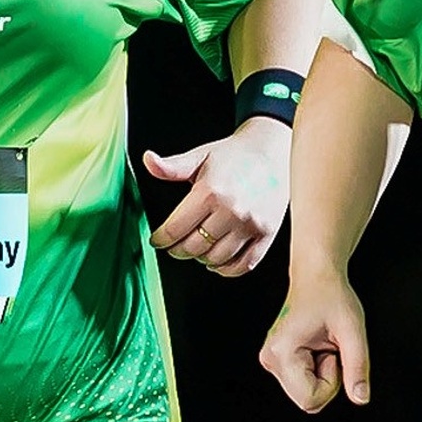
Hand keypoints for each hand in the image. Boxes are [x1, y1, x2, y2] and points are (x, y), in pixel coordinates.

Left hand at [144, 123, 287, 279]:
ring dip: (201, 258)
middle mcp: (231, 211)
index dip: (161, 239)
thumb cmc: (234, 155)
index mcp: (210, 192)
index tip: (157, 240)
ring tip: (197, 249)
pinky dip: (227, 269)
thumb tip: (148, 161)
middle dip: (178, 250)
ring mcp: (250, 225)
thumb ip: (172, 166)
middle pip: (194, 248)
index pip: (175, 229)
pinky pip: (244, 265)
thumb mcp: (200, 157)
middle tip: (174, 246)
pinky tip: (218, 261)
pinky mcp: (266, 235)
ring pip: (216, 258)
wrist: (273, 151)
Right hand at [261, 272, 370, 412]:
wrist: (316, 276)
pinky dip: (317, 370)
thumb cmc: (332, 296)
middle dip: (327, 380)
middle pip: (307, 400)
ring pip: (306, 394)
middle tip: (330, 348)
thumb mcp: (353, 332)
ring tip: (323, 344)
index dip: (332, 382)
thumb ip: (358, 367)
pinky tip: (317, 346)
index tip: (333, 352)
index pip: (310, 399)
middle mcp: (271, 359)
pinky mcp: (278, 360)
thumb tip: (361, 398)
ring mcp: (272, 361)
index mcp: (283, 353)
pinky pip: (303, 382)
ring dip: (323, 374)